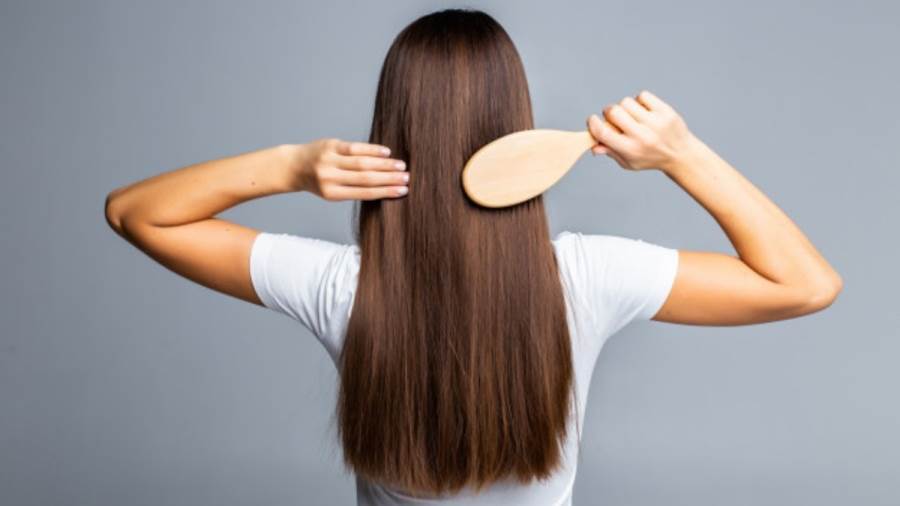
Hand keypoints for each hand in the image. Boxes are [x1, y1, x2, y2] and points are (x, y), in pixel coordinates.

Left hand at [286, 138, 408, 199]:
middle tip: (408, 179)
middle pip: (366, 178)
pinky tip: (386, 153)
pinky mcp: (330, 145)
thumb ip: (354, 189)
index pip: (364, 193)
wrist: (293, 166)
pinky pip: (355, 147)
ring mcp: (330, 160)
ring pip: (362, 163)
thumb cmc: (318, 181)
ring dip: (384, 165)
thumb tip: (386, 187)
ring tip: (401, 166)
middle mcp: (330, 177)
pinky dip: (372, 150)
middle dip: (389, 179)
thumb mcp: (332, 191)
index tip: (403, 191)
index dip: (385, 192)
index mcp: (332, 193)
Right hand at [586, 90, 698, 171]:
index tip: (592, 120)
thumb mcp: (629, 162)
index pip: (603, 132)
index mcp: (630, 149)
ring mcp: (654, 122)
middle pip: (613, 112)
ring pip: (626, 102)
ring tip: (632, 115)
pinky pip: (642, 96)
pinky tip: (644, 110)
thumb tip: (593, 145)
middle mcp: (642, 135)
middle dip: (608, 112)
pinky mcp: (665, 111)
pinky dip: (640, 100)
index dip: (592, 123)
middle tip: (614, 117)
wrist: (681, 154)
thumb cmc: (651, 158)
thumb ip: (610, 152)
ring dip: (625, 107)